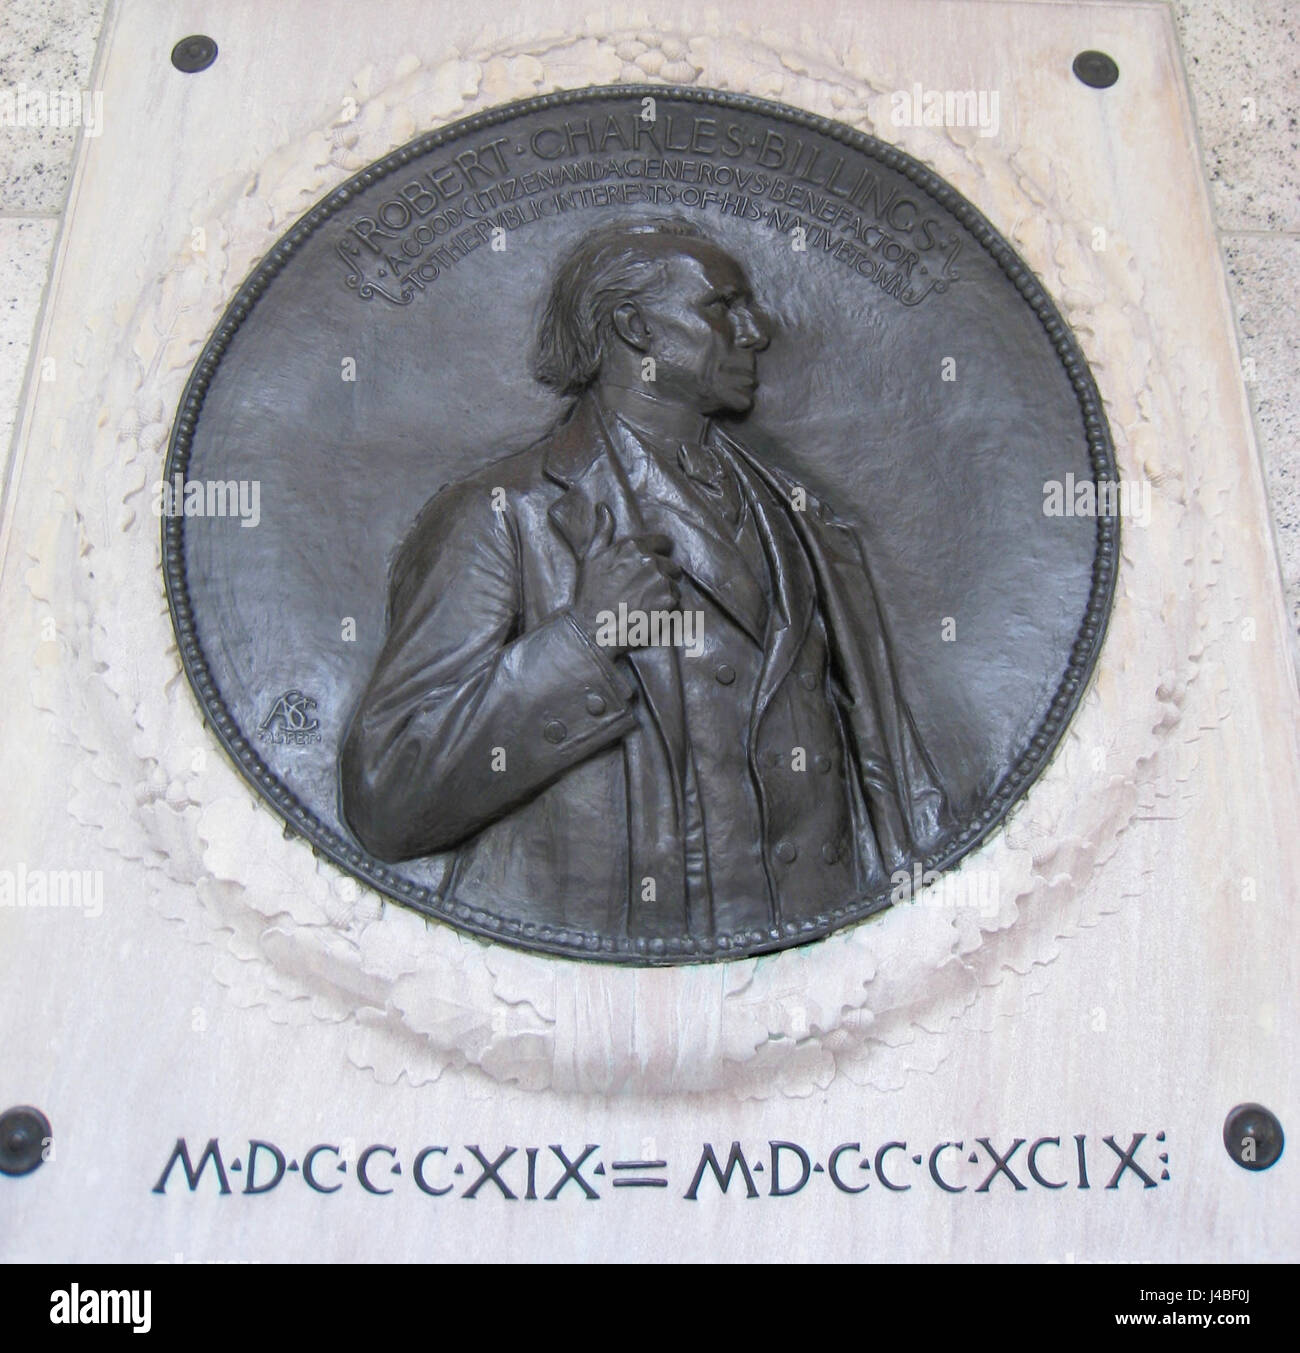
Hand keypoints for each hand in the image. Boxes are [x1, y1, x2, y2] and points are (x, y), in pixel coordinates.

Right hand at [571, 503, 681, 652]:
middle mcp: (651, 561)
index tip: (649, 565)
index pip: (663, 542)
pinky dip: (666, 607)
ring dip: (664, 591)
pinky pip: (676, 600)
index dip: (658, 553)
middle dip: (661, 574)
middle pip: (671, 564)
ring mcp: (662, 581)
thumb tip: (603, 506)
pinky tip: (649, 612)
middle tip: (643, 589)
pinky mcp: (669, 601)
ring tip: (645, 602)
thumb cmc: (589, 594)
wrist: (594, 629)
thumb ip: (602, 530)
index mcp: (634, 547)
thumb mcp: (591, 557)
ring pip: (673, 583)